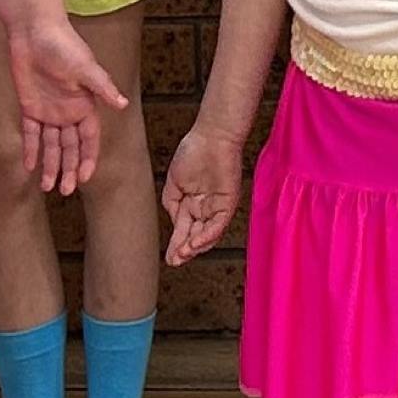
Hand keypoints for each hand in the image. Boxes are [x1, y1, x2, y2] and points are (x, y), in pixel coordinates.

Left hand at [7, 17, 128, 196]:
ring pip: (52, 145)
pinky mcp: (30, 107)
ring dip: (50, 165)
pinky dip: (31, 149)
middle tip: (64, 191)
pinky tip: (29, 166)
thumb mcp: (85, 67)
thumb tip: (122, 104)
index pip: (89, 139)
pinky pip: (31, 134)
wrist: (35, 31)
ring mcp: (49, 111)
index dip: (87, 159)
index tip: (83, 178)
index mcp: (86, 105)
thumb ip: (102, 88)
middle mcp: (69, 112)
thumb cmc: (64, 45)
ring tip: (47, 187)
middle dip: (68, 169)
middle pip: (70, 147)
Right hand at [161, 124, 244, 262]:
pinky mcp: (229, 201)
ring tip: (183, 253)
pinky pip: (219, 223)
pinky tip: (195, 242)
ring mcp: (218, 206)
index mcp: (192, 203)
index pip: (185, 230)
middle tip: (174, 261)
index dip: (176, 244)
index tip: (169, 258)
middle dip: (184, 250)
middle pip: (196, 236)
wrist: (211, 136)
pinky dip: (208, 235)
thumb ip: (171, 205)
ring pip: (208, 234)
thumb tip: (174, 224)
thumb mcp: (174, 183)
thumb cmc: (193, 152)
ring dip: (195, 246)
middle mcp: (206, 208)